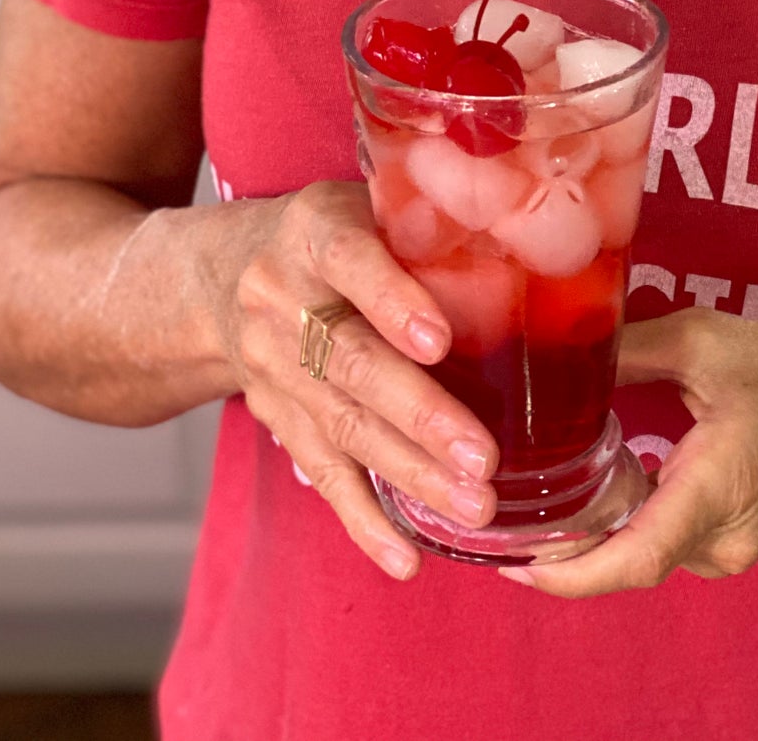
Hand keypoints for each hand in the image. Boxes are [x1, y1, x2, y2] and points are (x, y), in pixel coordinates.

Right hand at [201, 180, 497, 579]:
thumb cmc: (332, 233)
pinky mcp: (277, 419)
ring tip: (473, 506)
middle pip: (350, 362)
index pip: (350, 261)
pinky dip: (365, 521)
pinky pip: (321, 473)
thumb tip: (534, 243)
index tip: (439, 340)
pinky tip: (407, 558)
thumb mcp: (368, 200)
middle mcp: (282, 299)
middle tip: (482, 458)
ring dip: (409, 473)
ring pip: (342, 425)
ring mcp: (273, 366)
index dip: (392, 300)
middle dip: (419, 415)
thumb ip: (430, 219)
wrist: (222, 275)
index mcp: (313, 232)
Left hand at [500, 309, 757, 596]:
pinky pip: (668, 544)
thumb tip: (554, 346)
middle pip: (625, 562)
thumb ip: (628, 350)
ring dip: (594, 533)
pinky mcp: (735, 546)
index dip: (564, 573)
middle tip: (502, 512)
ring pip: (644, 553)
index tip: (510, 561)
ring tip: (536, 494)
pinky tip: (595, 487)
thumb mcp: (707, 341)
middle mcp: (722, 538)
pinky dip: (626, 524)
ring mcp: (731, 551)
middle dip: (561, 548)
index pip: (631, 559)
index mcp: (716, 488)